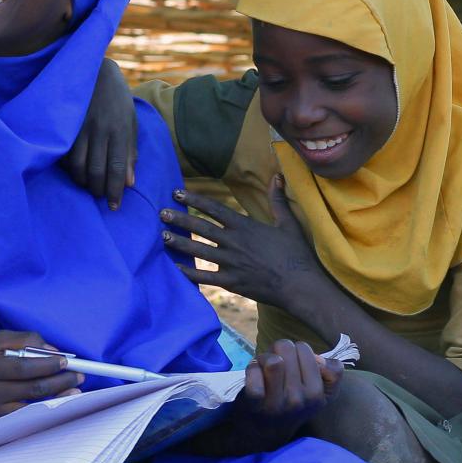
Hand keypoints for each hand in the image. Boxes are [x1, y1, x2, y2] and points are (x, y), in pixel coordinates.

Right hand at [0, 330, 83, 429]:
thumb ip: (22, 340)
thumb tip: (51, 350)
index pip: (24, 366)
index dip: (48, 364)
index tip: (66, 360)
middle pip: (33, 387)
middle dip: (60, 381)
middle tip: (78, 375)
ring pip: (32, 404)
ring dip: (58, 396)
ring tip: (75, 389)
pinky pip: (24, 416)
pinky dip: (43, 409)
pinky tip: (58, 404)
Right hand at [64, 58, 136, 209]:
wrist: (95, 70)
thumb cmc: (117, 100)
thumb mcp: (130, 122)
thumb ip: (130, 152)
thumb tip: (131, 182)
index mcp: (119, 129)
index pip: (117, 167)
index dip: (116, 190)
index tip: (115, 207)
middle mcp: (100, 129)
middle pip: (96, 170)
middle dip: (98, 190)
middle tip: (100, 197)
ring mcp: (80, 126)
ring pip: (77, 165)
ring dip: (82, 182)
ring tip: (87, 186)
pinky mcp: (66, 124)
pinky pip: (65, 154)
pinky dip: (69, 167)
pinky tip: (74, 171)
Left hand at [159, 175, 328, 308]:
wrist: (300, 286)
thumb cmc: (296, 254)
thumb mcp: (288, 223)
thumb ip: (278, 200)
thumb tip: (277, 176)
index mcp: (245, 226)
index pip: (214, 209)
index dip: (194, 199)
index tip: (177, 193)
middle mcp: (234, 243)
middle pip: (201, 228)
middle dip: (180, 219)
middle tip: (161, 213)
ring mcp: (231, 263)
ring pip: (199, 251)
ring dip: (179, 243)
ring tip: (163, 236)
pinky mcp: (231, 282)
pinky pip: (205, 277)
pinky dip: (189, 273)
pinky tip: (175, 268)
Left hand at [231, 339, 340, 447]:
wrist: (264, 432)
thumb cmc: (291, 402)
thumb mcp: (319, 392)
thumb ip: (331, 373)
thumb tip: (320, 360)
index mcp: (318, 395)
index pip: (305, 349)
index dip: (295, 351)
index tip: (293, 365)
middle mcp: (301, 400)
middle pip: (287, 348)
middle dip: (278, 351)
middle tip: (276, 367)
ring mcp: (278, 403)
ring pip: (273, 359)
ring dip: (264, 357)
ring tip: (264, 368)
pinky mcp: (256, 404)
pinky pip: (255, 373)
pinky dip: (252, 369)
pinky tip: (254, 375)